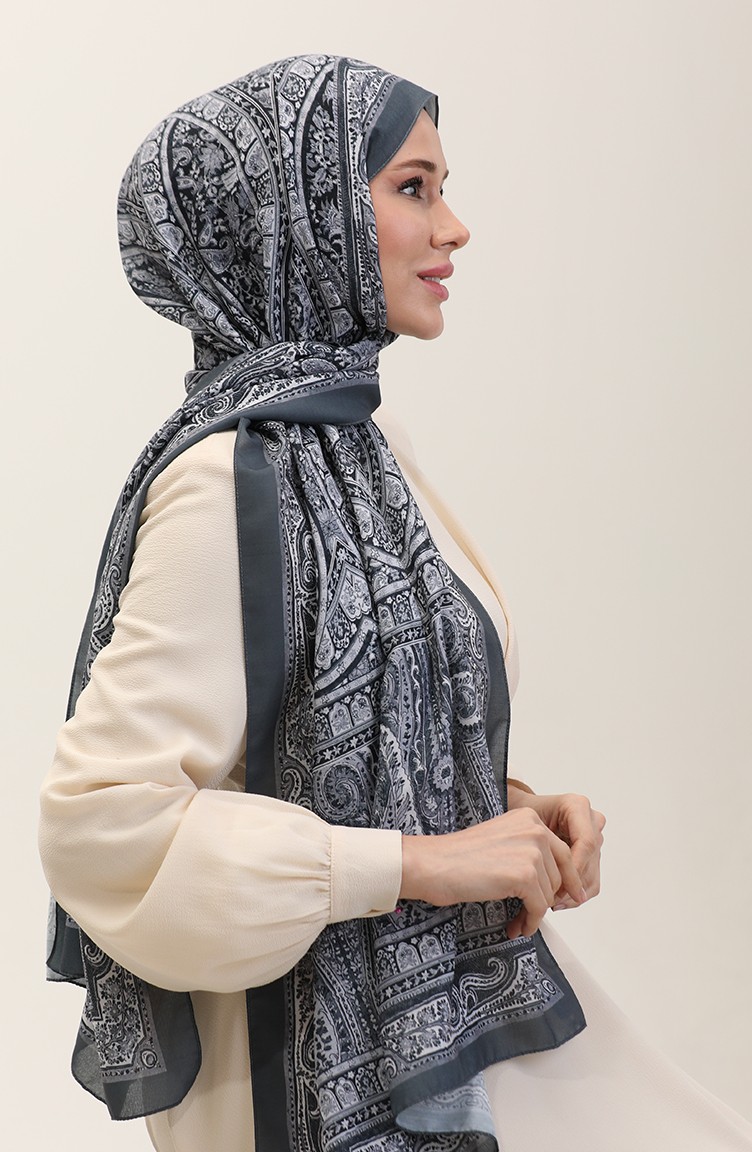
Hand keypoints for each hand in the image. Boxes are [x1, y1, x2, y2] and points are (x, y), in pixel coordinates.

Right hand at [399, 809, 587, 938]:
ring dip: (535, 913)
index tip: (566, 897)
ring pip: (549, 894)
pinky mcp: (524, 875)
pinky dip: (530, 922)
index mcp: (530, 817)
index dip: (563, 881)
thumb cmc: (459, 856)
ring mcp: (532, 851)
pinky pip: (539, 908)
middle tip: (530, 915)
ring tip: (517, 921)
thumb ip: (529, 851)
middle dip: (546, 899)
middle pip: (560, 875)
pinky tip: (518, 927)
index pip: (563, 854)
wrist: (434, 864)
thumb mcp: (503, 840)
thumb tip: (555, 882)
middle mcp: (536, 829)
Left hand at [508, 788, 605, 907]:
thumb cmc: (522, 817)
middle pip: (591, 860)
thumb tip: (546, 872)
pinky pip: (592, 879)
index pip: (586, 843)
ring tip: (552, 903)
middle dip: (572, 884)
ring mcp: (595, 838)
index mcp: (577, 806)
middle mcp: (591, 820)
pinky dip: (576, 894)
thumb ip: (541, 842)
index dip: (574, 868)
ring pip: (593, 873)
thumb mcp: (527, 824)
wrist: (523, 818)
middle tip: (552, 900)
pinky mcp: (593, 854)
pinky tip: (560, 901)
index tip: (556, 887)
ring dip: (575, 894)